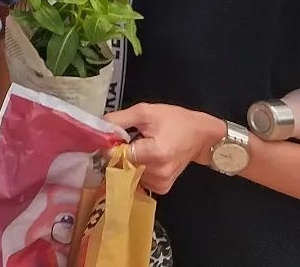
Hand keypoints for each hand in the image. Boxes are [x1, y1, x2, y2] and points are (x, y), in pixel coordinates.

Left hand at [105, 103, 225, 193]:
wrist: (202, 136)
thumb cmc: (175, 120)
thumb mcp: (145, 112)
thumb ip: (119, 120)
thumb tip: (98, 128)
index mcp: (155, 153)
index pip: (119, 155)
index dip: (109, 146)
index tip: (107, 139)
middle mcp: (158, 173)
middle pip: (123, 165)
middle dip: (118, 153)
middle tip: (126, 139)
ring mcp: (161, 183)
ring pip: (129, 172)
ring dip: (128, 161)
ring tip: (141, 147)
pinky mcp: (162, 188)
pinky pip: (139, 179)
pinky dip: (137, 168)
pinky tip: (146, 158)